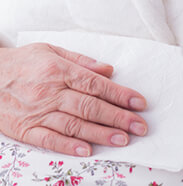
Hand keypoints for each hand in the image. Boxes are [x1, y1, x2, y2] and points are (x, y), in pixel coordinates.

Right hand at [0, 43, 147, 155]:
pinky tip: (86, 151)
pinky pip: (48, 139)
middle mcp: (50, 92)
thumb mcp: (51, 50)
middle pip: (89, 106)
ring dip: (100, 133)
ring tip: (122, 140)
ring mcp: (37, 112)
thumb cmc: (22, 62)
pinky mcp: (25, 129)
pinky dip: (68, 146)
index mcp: (59, 70)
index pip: (95, 84)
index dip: (119, 94)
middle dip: (117, 117)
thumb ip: (81, 61)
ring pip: (73, 124)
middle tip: (139, 126)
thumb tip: (108, 70)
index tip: (138, 102)